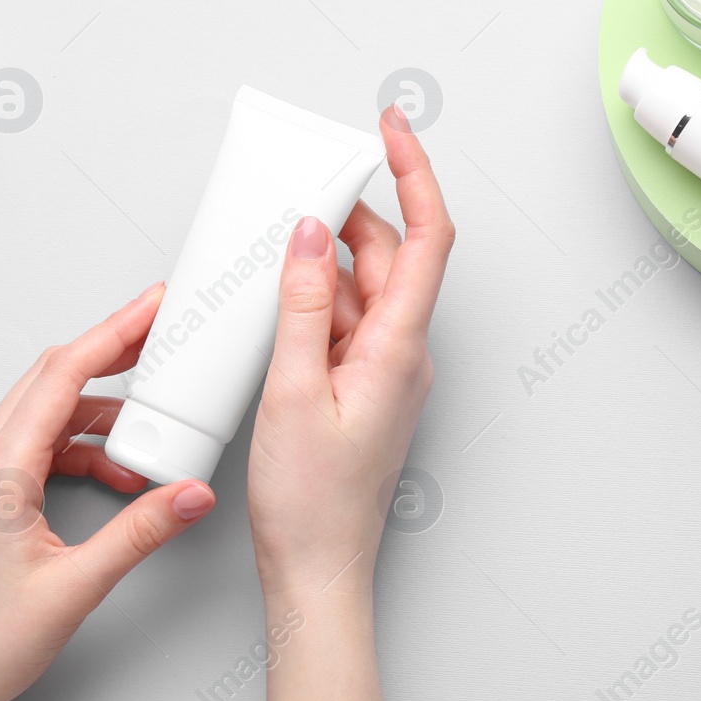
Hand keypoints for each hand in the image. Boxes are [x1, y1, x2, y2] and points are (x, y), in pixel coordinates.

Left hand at [0, 283, 216, 700]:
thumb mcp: (78, 586)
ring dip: (99, 411)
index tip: (150, 306)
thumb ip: (141, 532)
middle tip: (159, 337)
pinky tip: (115, 472)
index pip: (63, 375)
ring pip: (45, 411)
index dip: (114, 332)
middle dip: (111, 353)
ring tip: (150, 425)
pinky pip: (37, 444)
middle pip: (52, 378)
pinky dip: (79, 446)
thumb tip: (188, 493)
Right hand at [247, 105, 454, 601]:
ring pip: (364, 289)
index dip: (414, 173)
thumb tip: (306, 235)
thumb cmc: (311, 504)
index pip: (426, 238)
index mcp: (400, 349)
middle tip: (300, 180)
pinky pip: (345, 323)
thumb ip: (302, 306)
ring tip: (274, 240)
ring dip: (325, 259)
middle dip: (349, 212)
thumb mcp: (292, 392)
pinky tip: (277, 297)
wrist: (317, 572)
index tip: (389, 129)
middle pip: (389, 256)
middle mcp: (404, 354)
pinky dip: (315, 300)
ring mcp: (385, 371)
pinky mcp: (362, 387)